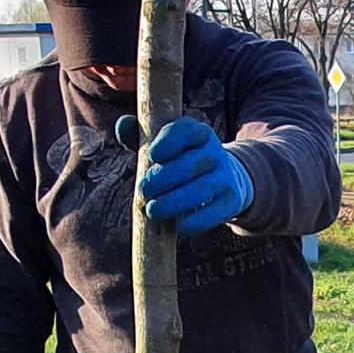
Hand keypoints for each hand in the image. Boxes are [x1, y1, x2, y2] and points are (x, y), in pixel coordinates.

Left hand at [117, 115, 253, 236]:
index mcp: (197, 133)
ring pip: (201, 189)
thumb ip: (139, 136)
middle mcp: (215, 152)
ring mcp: (225, 176)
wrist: (223, 180)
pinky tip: (180, 227)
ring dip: (174, 202)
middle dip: (164, 178)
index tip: (152, 155)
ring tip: (152, 210)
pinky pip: (215, 211)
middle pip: (190, 163)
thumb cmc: (181, 162)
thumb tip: (122, 125)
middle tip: (143, 190)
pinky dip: (197, 221)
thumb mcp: (162, 146)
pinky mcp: (231, 200)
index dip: (169, 142)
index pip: (185, 131)